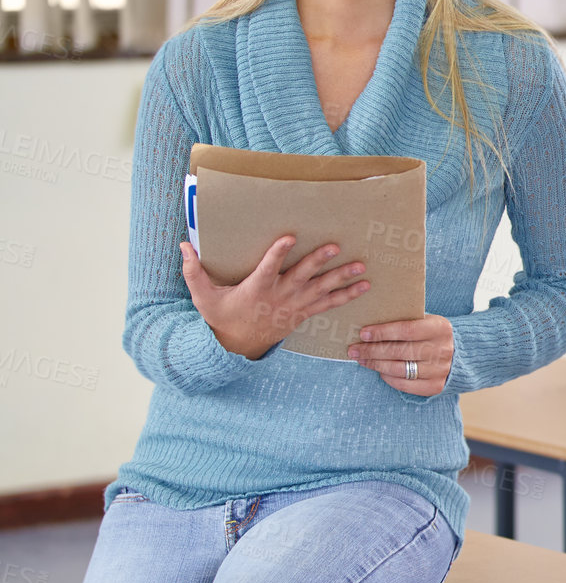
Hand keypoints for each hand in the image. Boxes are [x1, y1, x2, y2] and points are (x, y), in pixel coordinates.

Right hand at [181, 237, 369, 359]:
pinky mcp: (304, 312)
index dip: (278, 253)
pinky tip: (365, 286)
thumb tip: (183, 246)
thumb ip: (193, 272)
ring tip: (361, 267)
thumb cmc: (222, 316)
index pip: (268, 267)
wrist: (238, 346)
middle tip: (335, 247)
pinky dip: (347, 295)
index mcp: (256, 289)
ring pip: (321, 290)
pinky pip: (329, 304)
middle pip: (301, 276)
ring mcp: (295, 305)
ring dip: (342, 278)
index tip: (289, 237)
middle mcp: (279, 296)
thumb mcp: (203, 297)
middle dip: (319, 261)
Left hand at [348, 314, 454, 395]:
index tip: (363, 334)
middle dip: (372, 350)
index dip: (382, 332)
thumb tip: (370, 327)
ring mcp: (440, 370)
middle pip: (400, 351)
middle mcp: (442, 350)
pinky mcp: (435, 386)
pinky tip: (379, 370)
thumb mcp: (425, 321)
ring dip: (376, 364)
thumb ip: (404, 321)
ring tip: (362, 360)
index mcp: (440, 328)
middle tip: (354, 350)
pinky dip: (388, 378)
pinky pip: (405, 384)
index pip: (406, 330)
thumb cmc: (431, 334)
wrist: (458, 353)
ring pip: (400, 369)